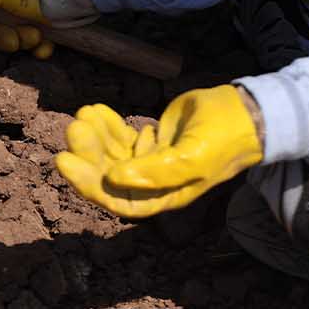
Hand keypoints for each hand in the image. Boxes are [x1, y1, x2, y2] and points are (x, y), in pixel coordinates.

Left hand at [55, 85, 263, 217]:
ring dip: (96, 135)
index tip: (64, 159)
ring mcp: (150, 161)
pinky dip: (108, 124)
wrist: (244, 113)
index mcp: (163, 196)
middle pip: (109, 174)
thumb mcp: (192, 158)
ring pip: (112, 153)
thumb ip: (155, 172)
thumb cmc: (222, 139)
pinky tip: (96, 109)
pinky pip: (122, 137)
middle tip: (74, 126)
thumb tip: (114, 178)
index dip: (87, 184)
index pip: (117, 199)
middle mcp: (153, 183)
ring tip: (85, 112)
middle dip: (89, 152)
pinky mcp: (151, 141)